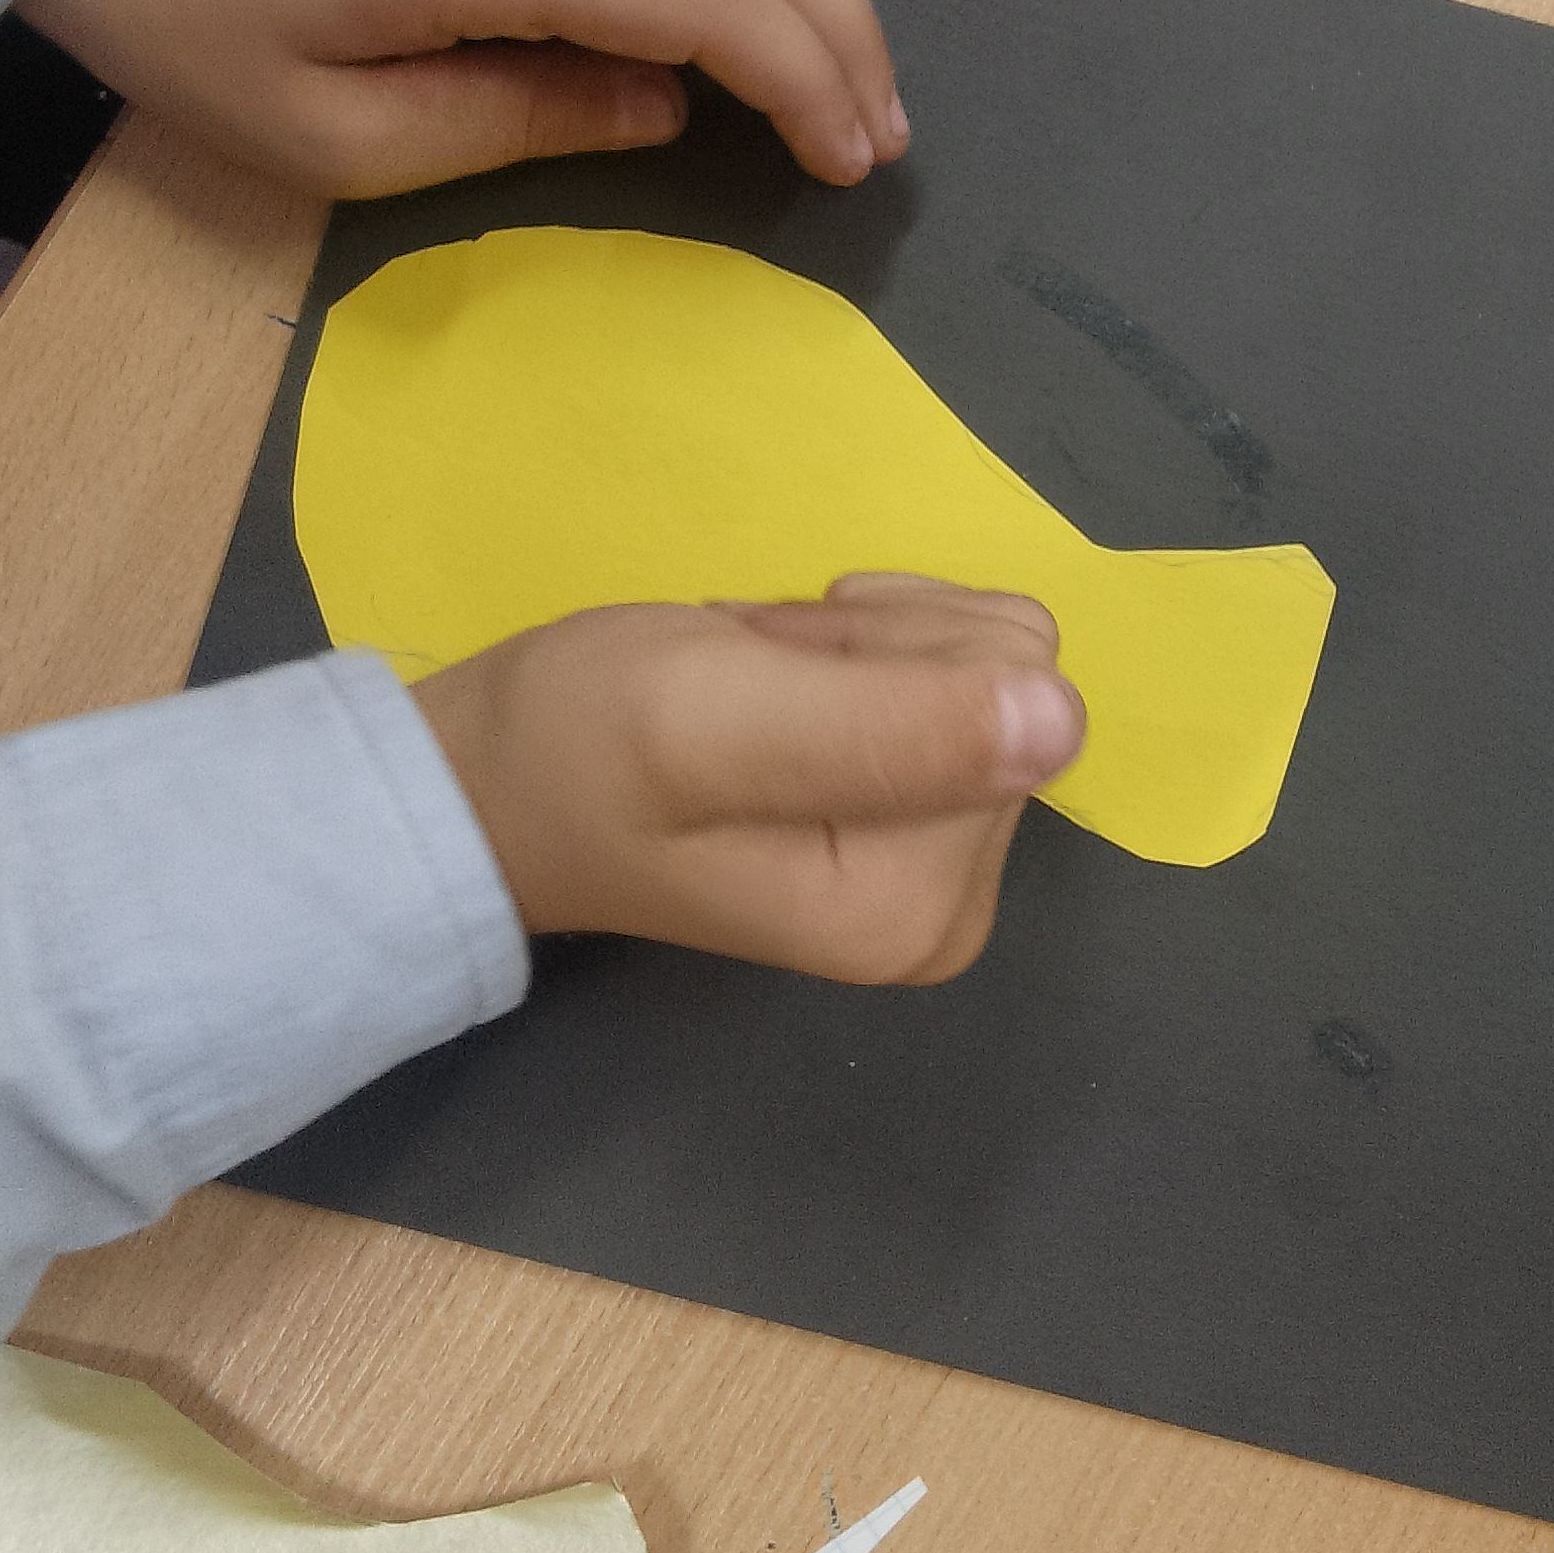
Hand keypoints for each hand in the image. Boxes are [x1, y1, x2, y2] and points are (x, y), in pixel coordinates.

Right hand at [412, 577, 1085, 984]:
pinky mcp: (920, 823)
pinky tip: (781, 680)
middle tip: (758, 683)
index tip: (771, 684)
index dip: (882, 651)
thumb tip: (1061, 719)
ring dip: (862, 642)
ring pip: (984, 659)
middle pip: (1004, 677)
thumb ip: (890, 726)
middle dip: (874, 649)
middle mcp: (952, 908)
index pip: (1008, 693)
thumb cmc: (582, 745)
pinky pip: (956, 669)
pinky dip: (863, 647)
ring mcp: (941, 870)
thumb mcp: (716, 720)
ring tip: (760, 682)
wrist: (492, 778)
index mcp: (917, 910)